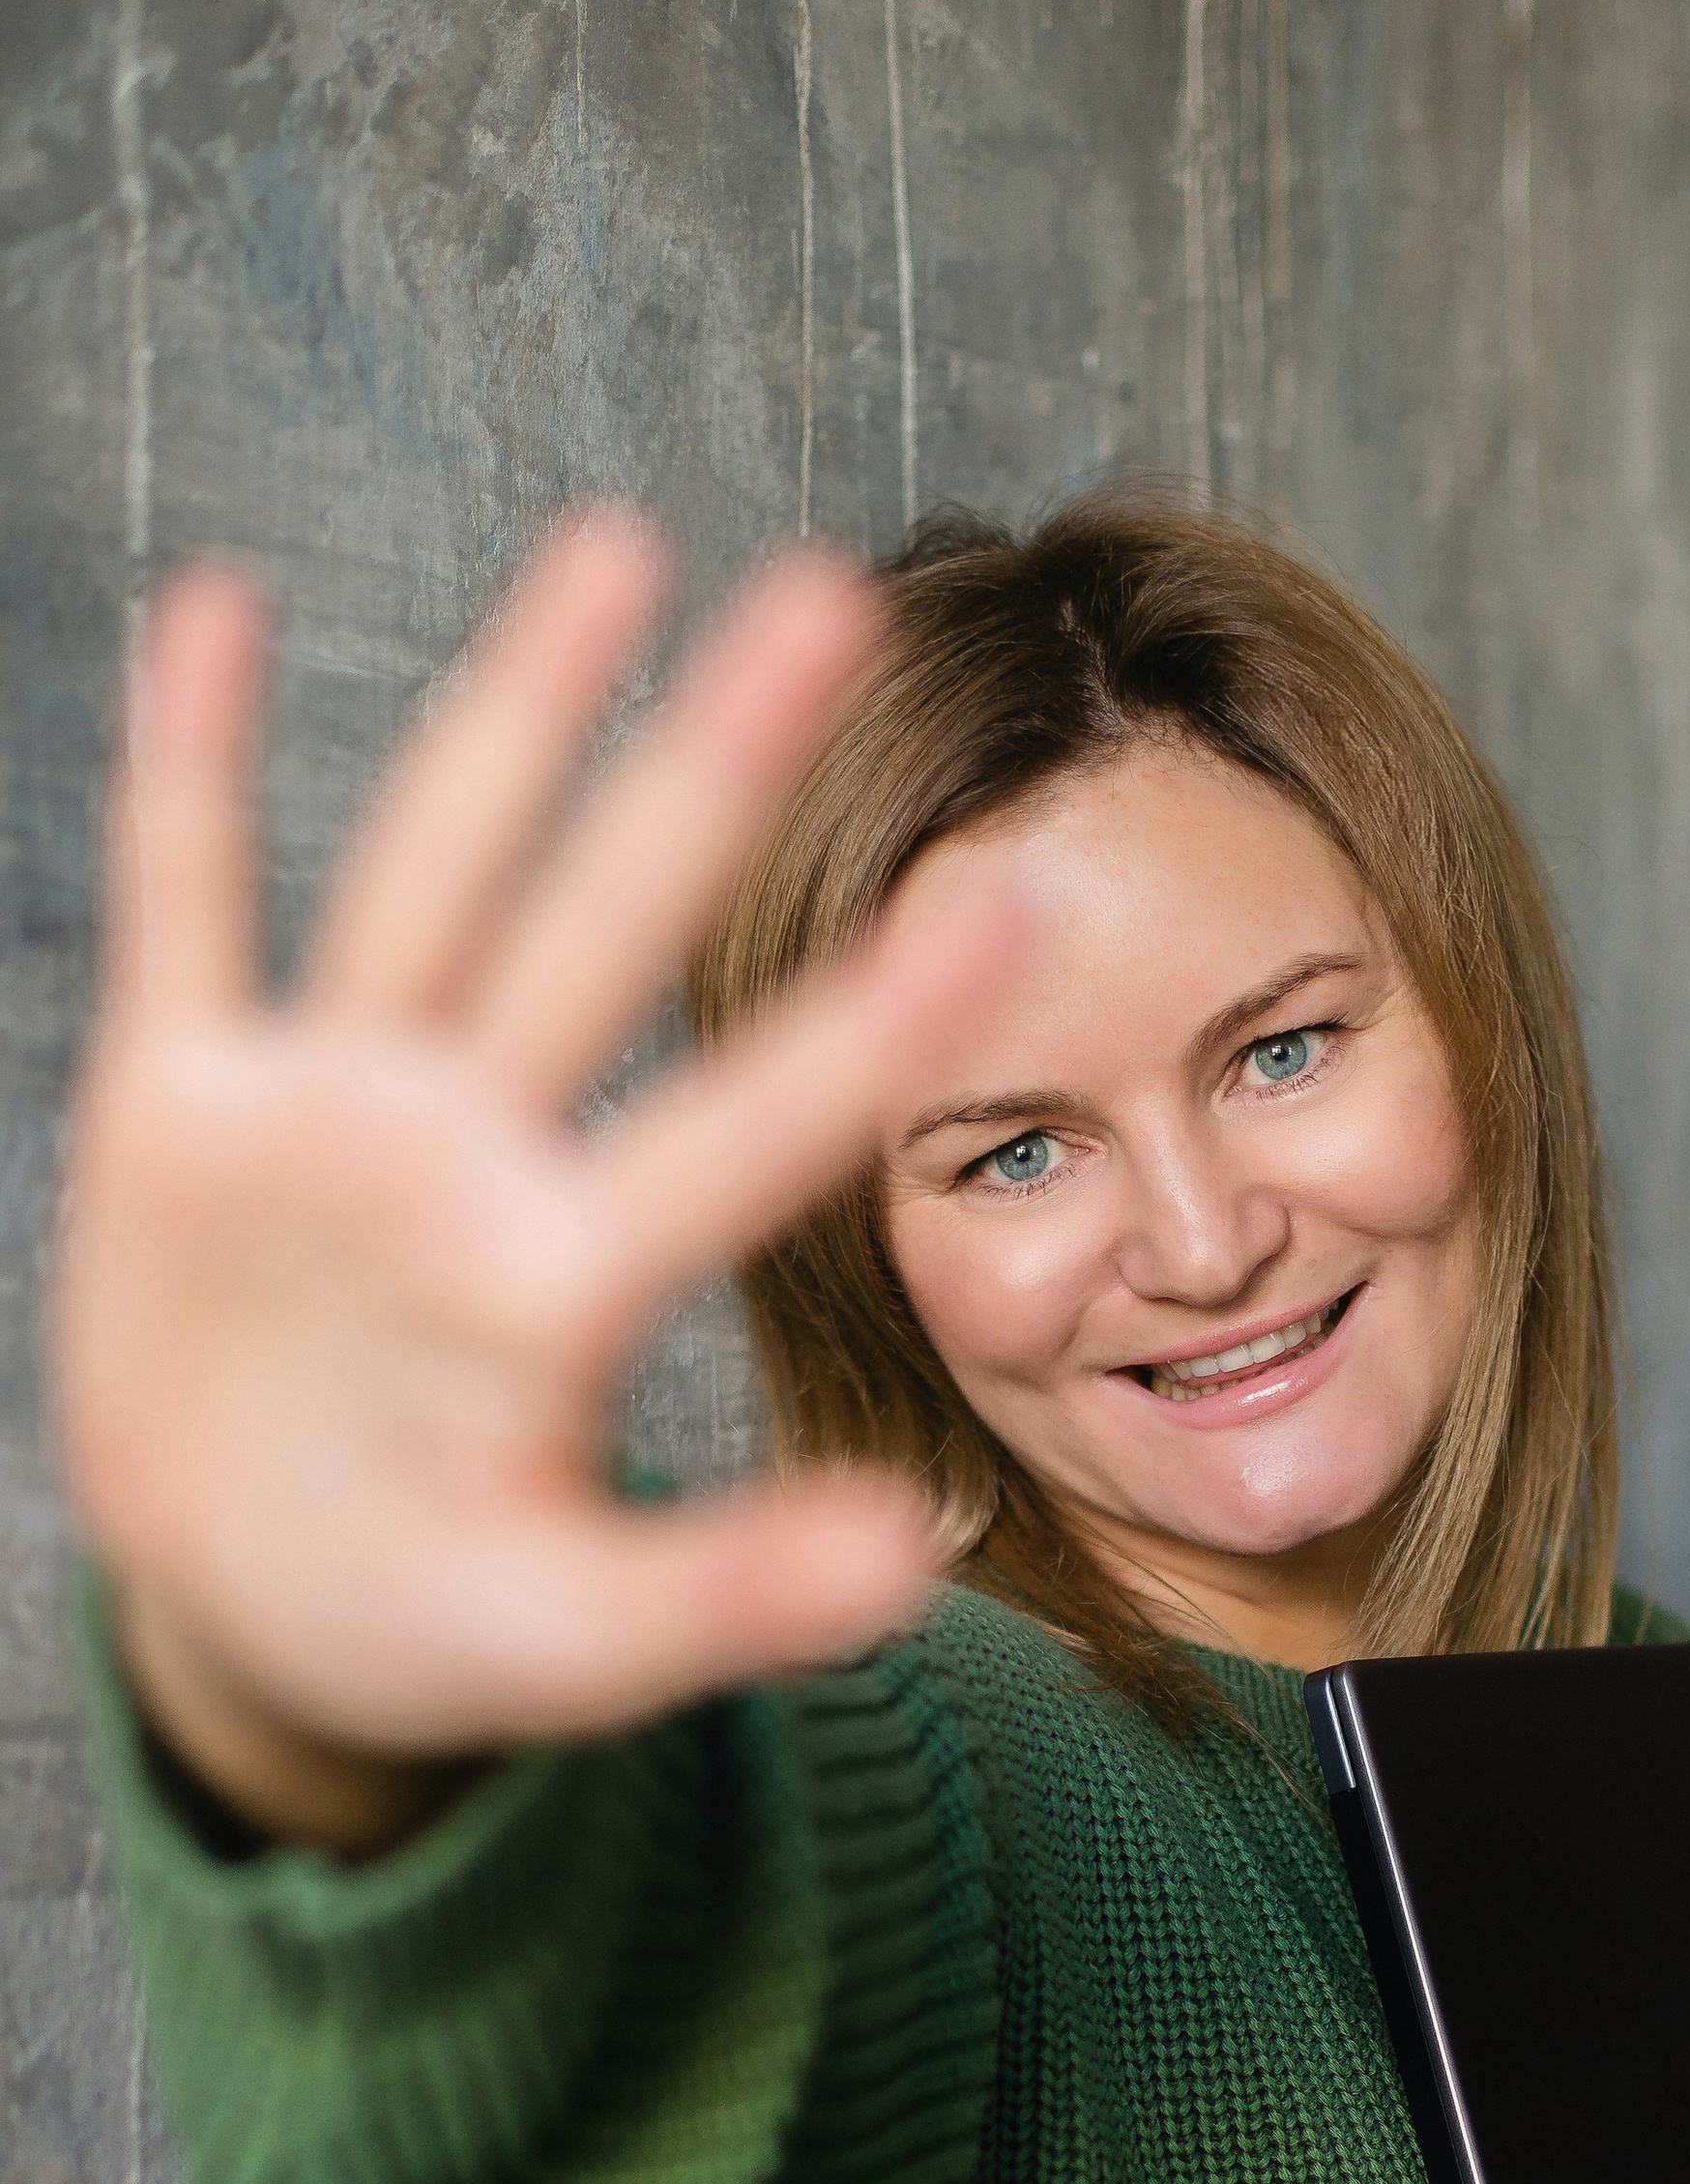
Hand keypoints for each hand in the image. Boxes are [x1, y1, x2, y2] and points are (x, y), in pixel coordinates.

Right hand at [52, 517, 1021, 1851]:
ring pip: (435, 872)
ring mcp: (333, 1121)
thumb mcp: (568, 1638)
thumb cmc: (427, 1632)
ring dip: (516, 714)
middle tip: (839, 599)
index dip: (862, 1028)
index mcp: (566, 1285)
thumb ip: (726, 1589)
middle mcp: (473, 1161)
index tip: (1012, 901)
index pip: (742, 1131)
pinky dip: (188, 772)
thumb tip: (930, 1550)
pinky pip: (187, 909)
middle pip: (608, 930)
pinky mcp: (183, 1113)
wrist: (256, 1623)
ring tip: (625, 546)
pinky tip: (209, 614)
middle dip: (710, 771)